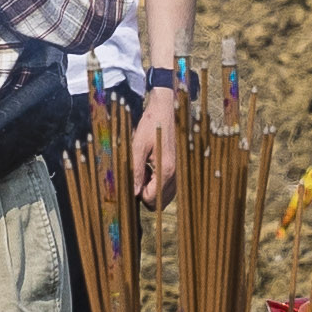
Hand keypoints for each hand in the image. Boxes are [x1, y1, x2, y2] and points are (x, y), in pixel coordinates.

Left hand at [131, 79, 184, 206]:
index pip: (152, 199)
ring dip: (151, 188)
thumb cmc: (151, 124)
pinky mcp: (179, 168)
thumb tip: (133, 192)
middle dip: (145, 193)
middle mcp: (176, 174)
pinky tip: (152, 167)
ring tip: (145, 169)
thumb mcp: (138, 146)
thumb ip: (136, 171)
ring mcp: (179, 172)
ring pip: (164, 196)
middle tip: (138, 175)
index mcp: (166, 170)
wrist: (167, 109)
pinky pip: (168, 186)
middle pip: (159, 202)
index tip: (132, 180)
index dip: (138, 195)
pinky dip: (158, 182)